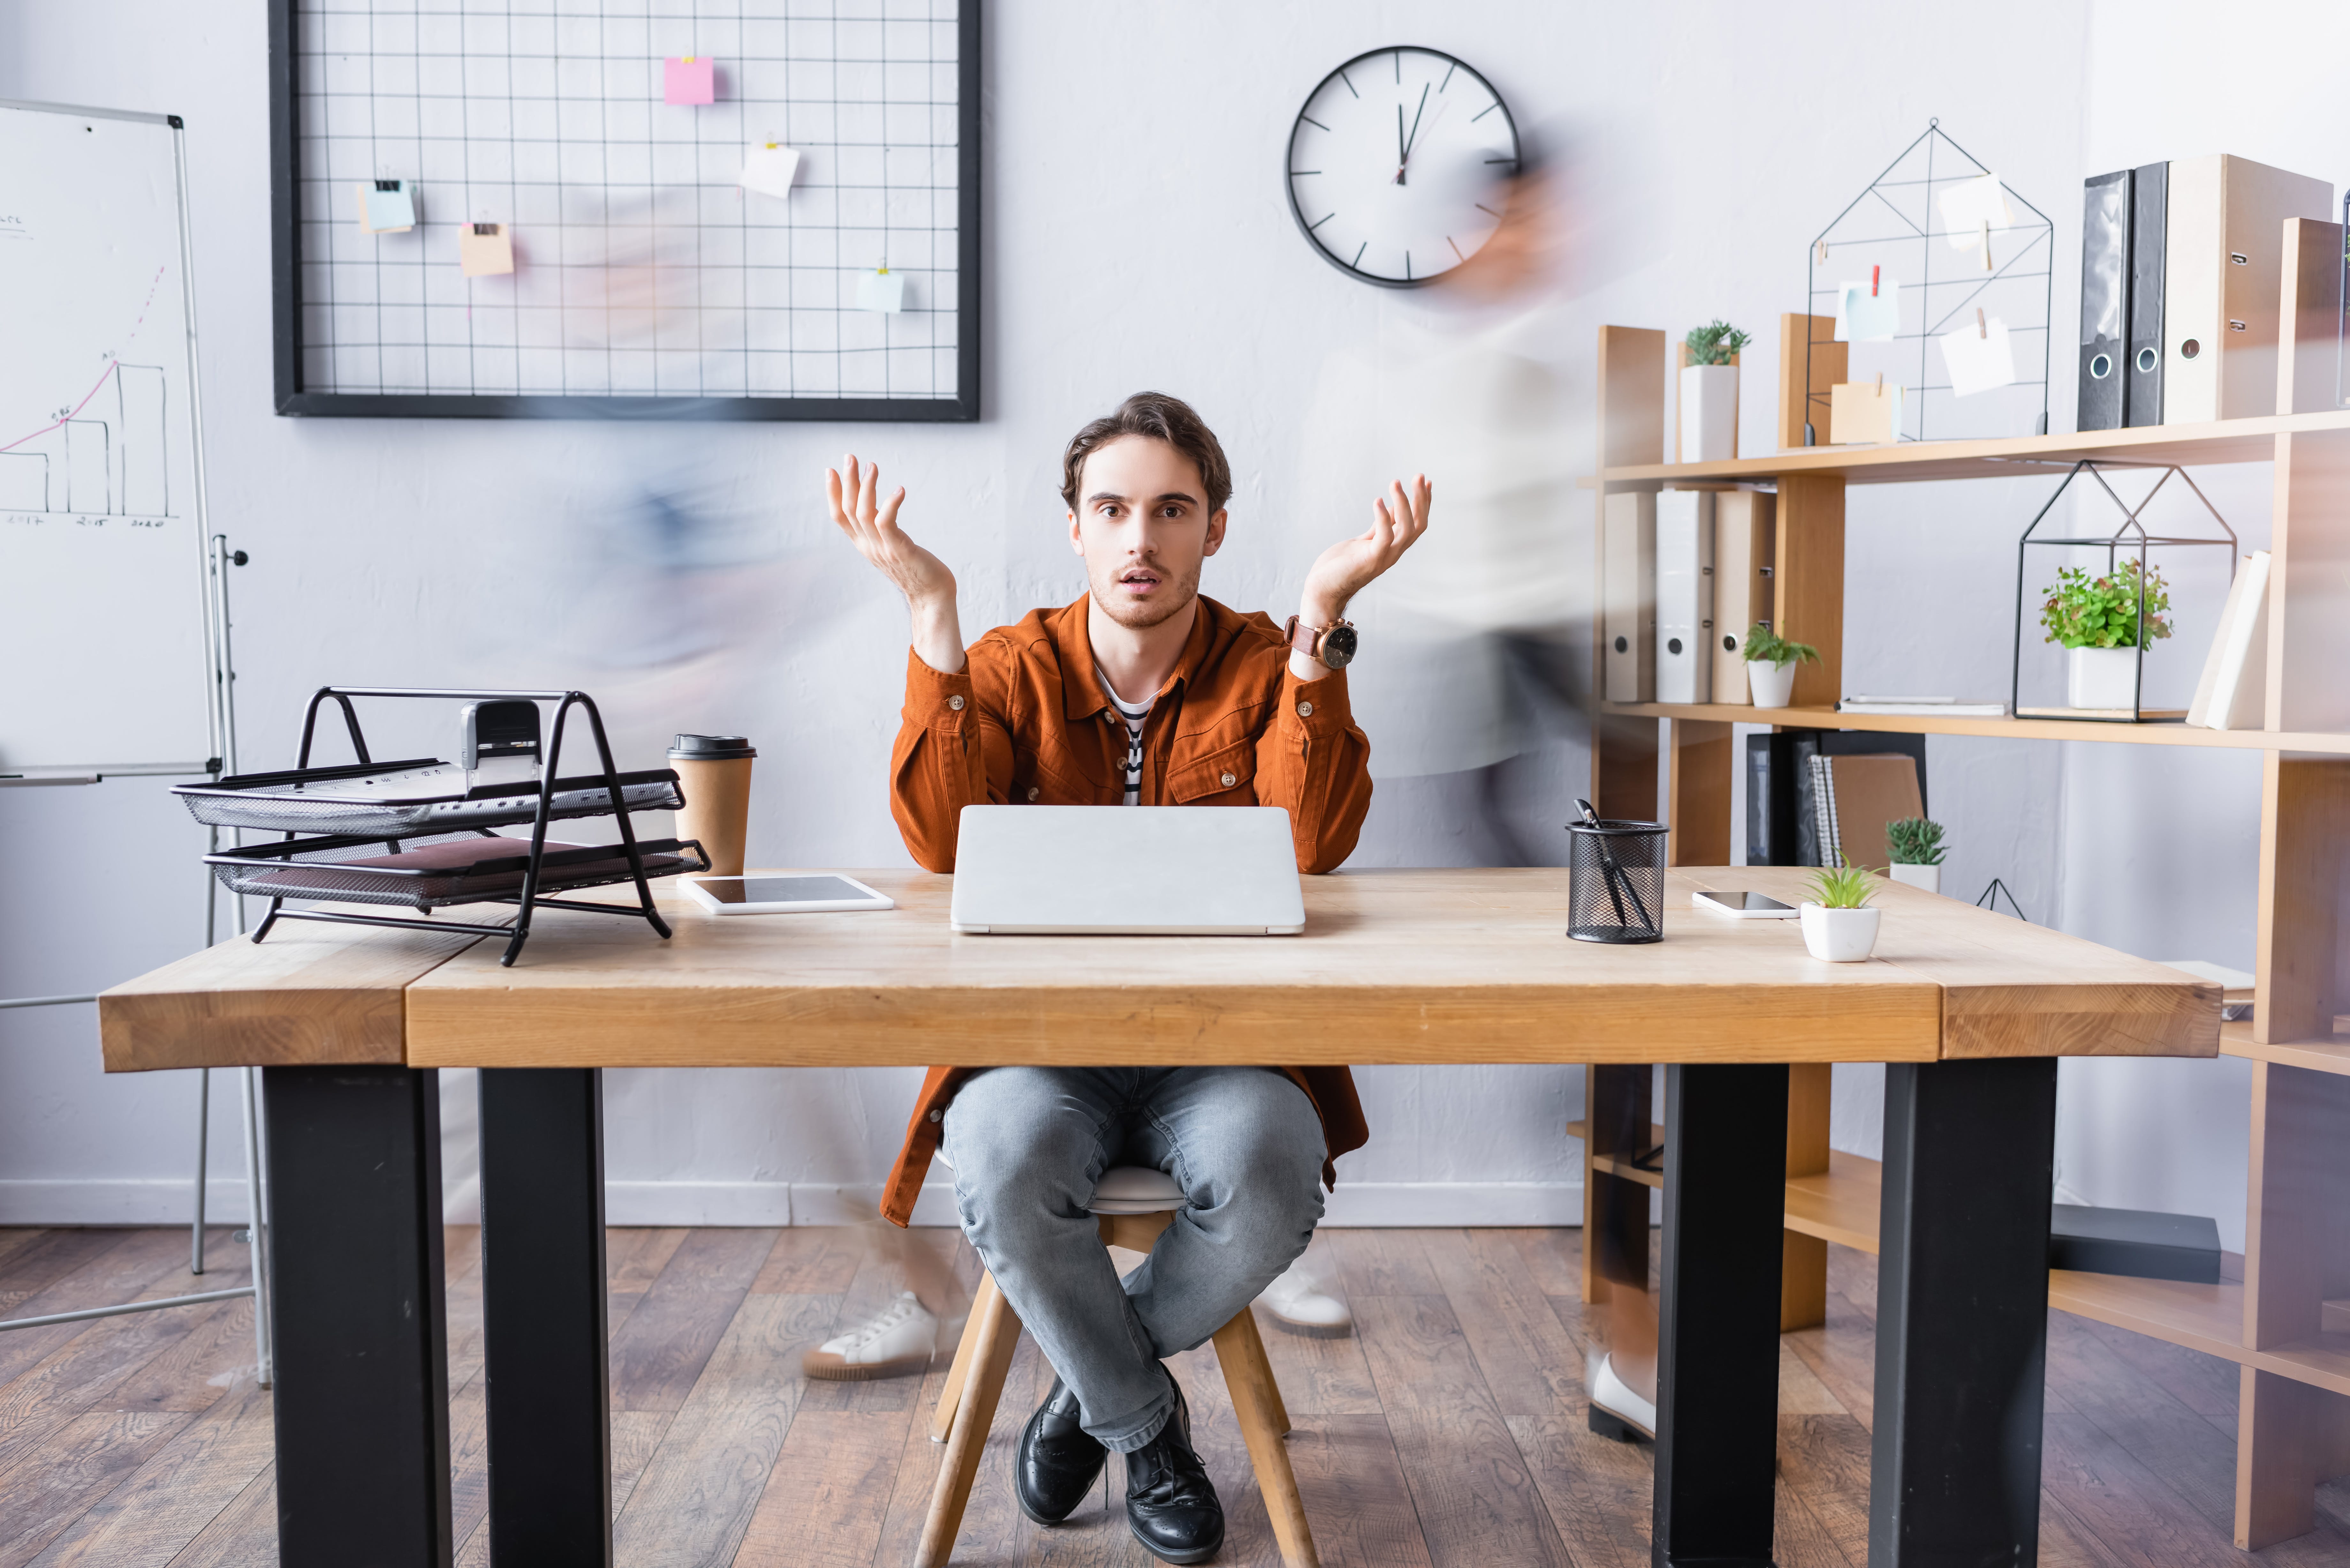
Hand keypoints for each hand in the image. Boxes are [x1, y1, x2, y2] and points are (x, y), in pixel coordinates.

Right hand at [827, 455, 964, 673]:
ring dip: (866, 487)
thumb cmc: (917, 570)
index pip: (839, 517)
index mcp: (864, 545)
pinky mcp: (900, 550)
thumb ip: (881, 533)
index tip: (830, 470)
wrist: (932, 597)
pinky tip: (899, 490)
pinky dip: (891, 504)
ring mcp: (882, 549)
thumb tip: (878, 514)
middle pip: (848, 509)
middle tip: (849, 457)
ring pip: (864, 513)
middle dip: (846, 481)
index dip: (832, 493)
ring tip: (872, 466)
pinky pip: (887, 523)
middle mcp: (869, 546)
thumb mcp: (891, 548)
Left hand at [1299, 475, 1431, 625]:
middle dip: (1421, 499)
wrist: (1323, 589)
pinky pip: (1384, 536)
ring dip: (1403, 503)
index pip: (1417, 523)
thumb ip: (1380, 527)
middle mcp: (1394, 552)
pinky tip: (1378, 501)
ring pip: (1406, 529)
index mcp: (1394, 547)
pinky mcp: (1370, 559)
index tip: (1425, 482)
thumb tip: (1392, 508)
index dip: (1424, 503)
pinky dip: (1383, 517)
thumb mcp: (1365, 540)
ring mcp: (1384, 557)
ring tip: (1395, 483)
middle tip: (1418, 476)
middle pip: (1418, 525)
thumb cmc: (1341, 565)